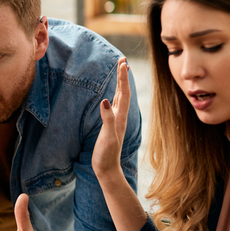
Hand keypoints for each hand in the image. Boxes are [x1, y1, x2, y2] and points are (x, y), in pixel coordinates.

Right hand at [93, 57, 130, 180]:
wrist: (107, 169)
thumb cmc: (106, 155)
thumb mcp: (107, 137)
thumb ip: (107, 120)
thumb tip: (105, 101)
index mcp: (119, 118)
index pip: (124, 93)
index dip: (123, 78)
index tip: (122, 63)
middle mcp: (120, 117)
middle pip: (124, 92)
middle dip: (123, 76)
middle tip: (123, 60)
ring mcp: (115, 121)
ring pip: (120, 97)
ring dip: (121, 83)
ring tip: (121, 71)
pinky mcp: (110, 125)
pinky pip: (114, 105)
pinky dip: (115, 94)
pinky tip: (113, 93)